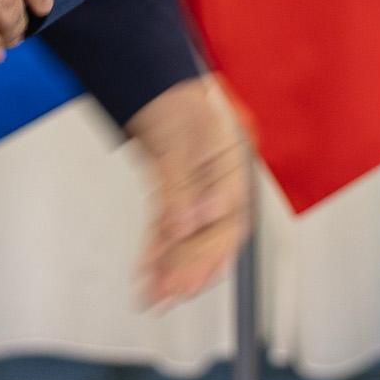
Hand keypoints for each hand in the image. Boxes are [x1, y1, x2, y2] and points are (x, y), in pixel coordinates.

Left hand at [122, 75, 251, 308]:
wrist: (153, 84)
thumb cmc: (174, 101)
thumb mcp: (177, 138)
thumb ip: (182, 182)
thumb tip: (187, 224)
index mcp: (233, 163)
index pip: (232, 215)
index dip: (215, 243)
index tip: (196, 263)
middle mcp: (219, 182)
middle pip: (212, 234)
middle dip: (193, 267)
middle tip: (175, 291)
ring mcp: (198, 192)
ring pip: (190, 238)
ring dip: (173, 268)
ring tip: (155, 295)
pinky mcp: (177, 198)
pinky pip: (169, 230)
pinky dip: (157, 251)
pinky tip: (147, 271)